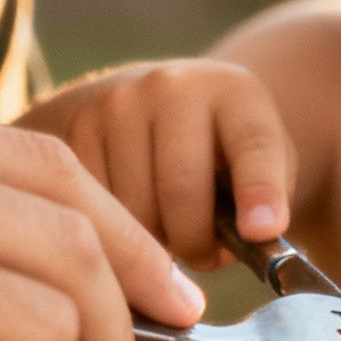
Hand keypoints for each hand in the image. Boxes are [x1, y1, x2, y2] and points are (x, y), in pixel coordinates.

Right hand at [23, 59, 295, 268]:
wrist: (155, 102)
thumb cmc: (219, 149)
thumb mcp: (260, 160)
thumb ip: (268, 199)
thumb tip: (253, 237)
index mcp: (234, 92)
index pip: (252, 144)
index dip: (260, 191)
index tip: (261, 231)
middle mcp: (172, 86)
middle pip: (183, 191)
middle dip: (196, 243)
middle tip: (202, 255)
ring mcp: (115, 103)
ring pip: (133, 211)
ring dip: (151, 244)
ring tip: (164, 232)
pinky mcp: (72, 128)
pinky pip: (92, 209)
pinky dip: (113, 233)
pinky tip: (126, 222)